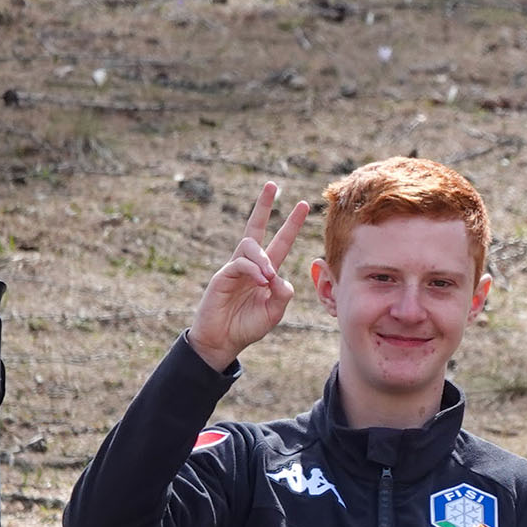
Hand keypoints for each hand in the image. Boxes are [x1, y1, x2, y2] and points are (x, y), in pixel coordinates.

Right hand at [186, 183, 311, 371]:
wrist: (223, 341)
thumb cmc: (247, 326)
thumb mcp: (274, 311)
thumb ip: (283, 293)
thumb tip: (278, 275)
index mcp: (265, 272)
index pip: (280, 242)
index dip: (291, 224)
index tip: (304, 205)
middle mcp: (250, 265)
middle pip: (256, 228)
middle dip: (264, 206)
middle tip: (272, 185)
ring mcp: (234, 268)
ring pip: (250, 245)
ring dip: (263, 258)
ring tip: (268, 276)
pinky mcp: (222, 276)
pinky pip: (240, 264)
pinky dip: (253, 270)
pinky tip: (260, 280)